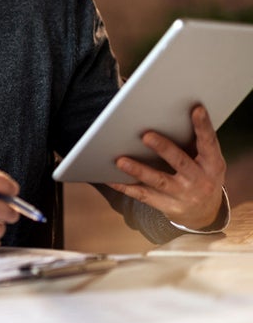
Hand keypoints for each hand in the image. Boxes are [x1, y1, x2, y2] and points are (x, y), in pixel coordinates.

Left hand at [108, 105, 225, 229]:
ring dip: (138, 170)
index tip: (196, 109)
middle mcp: (200, 180)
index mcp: (212, 164)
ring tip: (120, 161)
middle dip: (163, 148)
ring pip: (159, 181)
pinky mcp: (168, 206)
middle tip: (146, 135)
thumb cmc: (201, 175)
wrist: (205, 213)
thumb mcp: (207, 161)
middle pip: (180, 161)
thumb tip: (168, 116)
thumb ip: (193, 143)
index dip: (203, 126)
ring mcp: (183, 195)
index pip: (209, 142)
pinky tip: (110, 178)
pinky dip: (125, 187)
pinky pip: (143, 195)